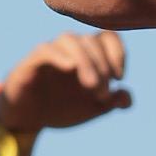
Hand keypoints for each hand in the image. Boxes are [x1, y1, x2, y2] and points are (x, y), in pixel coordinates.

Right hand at [0, 32, 129, 139]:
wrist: (28, 118)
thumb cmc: (61, 106)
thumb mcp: (91, 107)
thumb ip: (112, 101)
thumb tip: (127, 98)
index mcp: (87, 54)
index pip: (108, 36)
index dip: (118, 54)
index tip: (119, 78)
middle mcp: (70, 48)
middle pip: (91, 40)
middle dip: (102, 66)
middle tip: (103, 94)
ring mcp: (50, 52)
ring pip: (69, 40)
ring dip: (85, 61)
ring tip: (91, 86)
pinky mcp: (31, 62)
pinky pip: (46, 50)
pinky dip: (59, 55)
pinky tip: (70, 68)